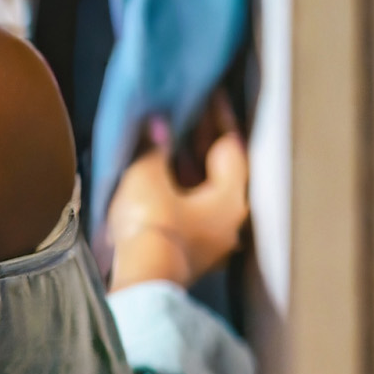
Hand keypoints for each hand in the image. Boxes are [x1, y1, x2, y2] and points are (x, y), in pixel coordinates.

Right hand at [107, 128, 248, 290]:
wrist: (142, 278)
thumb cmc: (152, 224)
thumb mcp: (147, 175)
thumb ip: (154, 146)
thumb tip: (157, 124)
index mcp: (232, 197)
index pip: (229, 146)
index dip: (217, 118)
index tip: (209, 95)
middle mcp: (229, 220)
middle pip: (218, 172)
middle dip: (201, 143)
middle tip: (186, 114)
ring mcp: (210, 240)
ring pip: (202, 193)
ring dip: (186, 169)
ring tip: (166, 142)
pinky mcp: (189, 252)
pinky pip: (187, 211)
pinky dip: (177, 190)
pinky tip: (158, 178)